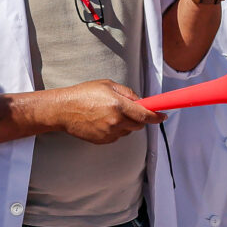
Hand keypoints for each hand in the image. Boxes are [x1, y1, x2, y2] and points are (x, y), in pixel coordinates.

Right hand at [44, 80, 162, 143]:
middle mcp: (116, 121)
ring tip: (110, 113)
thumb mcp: (107, 85)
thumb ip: (127, 93)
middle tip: (129, 109)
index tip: (163, 116)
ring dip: (126, 124)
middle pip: (139, 125)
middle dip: (139, 118)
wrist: (63, 110)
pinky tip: (103, 121)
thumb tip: (141, 101)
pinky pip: (117, 136)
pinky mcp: (103, 141)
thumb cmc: (84, 94)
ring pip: (128, 131)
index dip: (157, 116)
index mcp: (118, 105)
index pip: (145, 115)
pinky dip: (116, 130)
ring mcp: (109, 133)